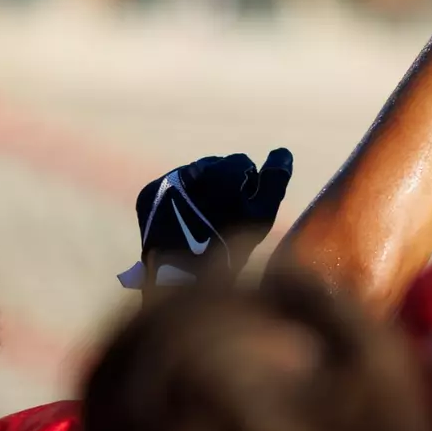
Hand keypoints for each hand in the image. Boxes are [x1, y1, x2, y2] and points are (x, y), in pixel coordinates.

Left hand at [132, 149, 293, 282]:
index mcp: (220, 170)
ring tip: (201, 220)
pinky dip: (178, 199)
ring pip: (192, 176)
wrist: (180, 277)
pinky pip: (170, 187)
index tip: (241, 210)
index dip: (246, 187)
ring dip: (200, 190)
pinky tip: (183, 221)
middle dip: (222, 186)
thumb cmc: (228, 247)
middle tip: (221, 217)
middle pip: (215, 167)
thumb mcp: (261, 216)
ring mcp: (166, 179)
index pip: (241, 162)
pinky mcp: (149, 193)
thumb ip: (274, 180)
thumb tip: (282, 152)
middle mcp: (190, 168)